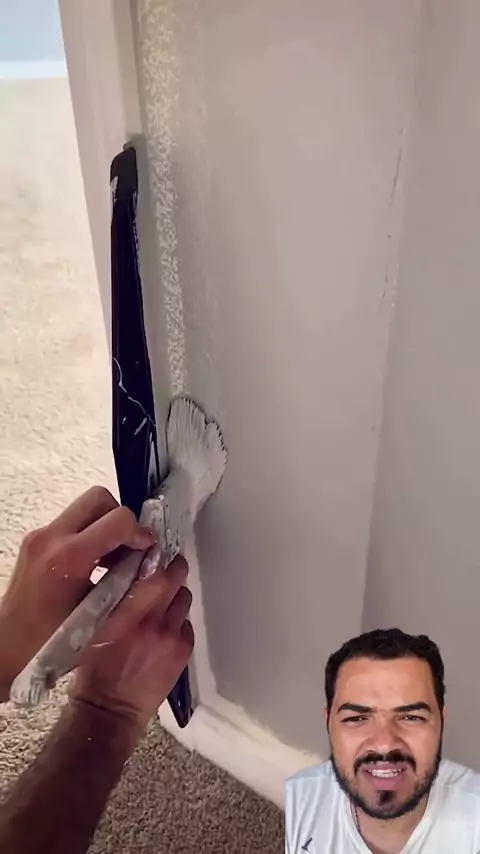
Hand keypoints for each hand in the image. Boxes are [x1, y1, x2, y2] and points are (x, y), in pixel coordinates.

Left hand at [0, 486, 155, 699]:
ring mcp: (39, 537)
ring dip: (106, 526)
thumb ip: (132, 588)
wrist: (7, 649)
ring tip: (114, 560)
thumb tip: (153, 564)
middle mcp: (50, 538)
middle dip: (121, 520)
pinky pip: (71, 523)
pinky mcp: (35, 541)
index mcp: (68, 558)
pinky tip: (96, 565)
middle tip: (130, 548)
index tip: (147, 550)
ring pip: (85, 508)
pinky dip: (90, 534)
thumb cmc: (52, 644)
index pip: (118, 519)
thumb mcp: (103, 623)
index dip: (140, 533)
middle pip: (99, 499)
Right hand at [70, 555, 193, 732]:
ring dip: (175, 596)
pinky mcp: (183, 653)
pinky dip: (178, 622)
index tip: (155, 552)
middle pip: (176, 581)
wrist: (110, 710)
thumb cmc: (94, 668)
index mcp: (127, 615)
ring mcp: (172, 638)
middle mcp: (154, 623)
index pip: (155, 574)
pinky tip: (165, 629)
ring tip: (162, 603)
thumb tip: (133, 571)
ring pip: (184, 600)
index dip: (158, 559)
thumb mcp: (93, 628)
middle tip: (165, 570)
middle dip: (172, 570)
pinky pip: (187, 625)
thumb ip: (114, 598)